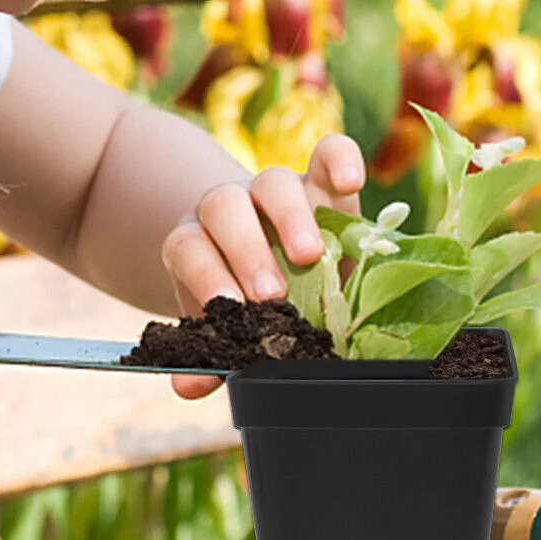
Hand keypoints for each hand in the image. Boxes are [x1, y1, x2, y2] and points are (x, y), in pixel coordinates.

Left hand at [161, 132, 365, 398]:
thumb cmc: (245, 300)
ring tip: (311, 255)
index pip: (189, 247)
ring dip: (291, 217)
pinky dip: (339, 158)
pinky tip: (352, 179)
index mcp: (198, 242)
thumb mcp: (224, 325)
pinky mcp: (322, 179)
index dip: (205, 273)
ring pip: (274, 183)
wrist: (265, 254)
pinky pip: (328, 153)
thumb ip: (208, 352)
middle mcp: (233, 209)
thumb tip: (189, 386)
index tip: (228, 308)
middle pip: (225, 209)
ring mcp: (277, 190)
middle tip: (271, 294)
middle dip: (246, 250)